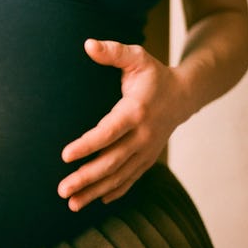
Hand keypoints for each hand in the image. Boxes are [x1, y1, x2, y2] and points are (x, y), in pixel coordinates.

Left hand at [58, 39, 191, 210]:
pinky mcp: (148, 158)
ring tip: (71, 203)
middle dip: (86, 177)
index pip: (109, 132)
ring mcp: (147, 150)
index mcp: (136, 111)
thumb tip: (88, 44)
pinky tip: (97, 201)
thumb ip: (113, 51)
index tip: (65, 156)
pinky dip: (115, 191)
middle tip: (62, 190)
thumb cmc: (153, 75)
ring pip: (119, 176)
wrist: (185, 95)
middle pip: (112, 161)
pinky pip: (131, 179)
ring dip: (95, 191)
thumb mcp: (136, 57)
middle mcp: (143, 135)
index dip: (87, 145)